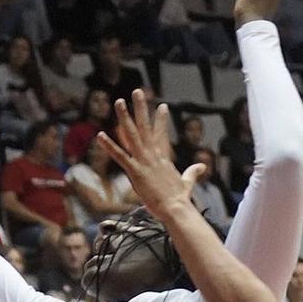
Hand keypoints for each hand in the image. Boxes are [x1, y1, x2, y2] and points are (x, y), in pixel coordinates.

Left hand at [102, 91, 201, 222]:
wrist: (176, 209)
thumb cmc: (180, 200)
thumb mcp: (187, 182)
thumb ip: (192, 172)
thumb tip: (202, 166)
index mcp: (164, 158)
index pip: (161, 134)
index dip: (161, 120)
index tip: (162, 106)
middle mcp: (153, 156)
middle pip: (146, 127)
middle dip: (142, 108)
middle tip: (137, 92)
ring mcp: (144, 162)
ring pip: (133, 135)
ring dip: (125, 117)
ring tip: (119, 102)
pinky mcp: (136, 172)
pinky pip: (120, 156)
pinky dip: (109, 146)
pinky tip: (100, 135)